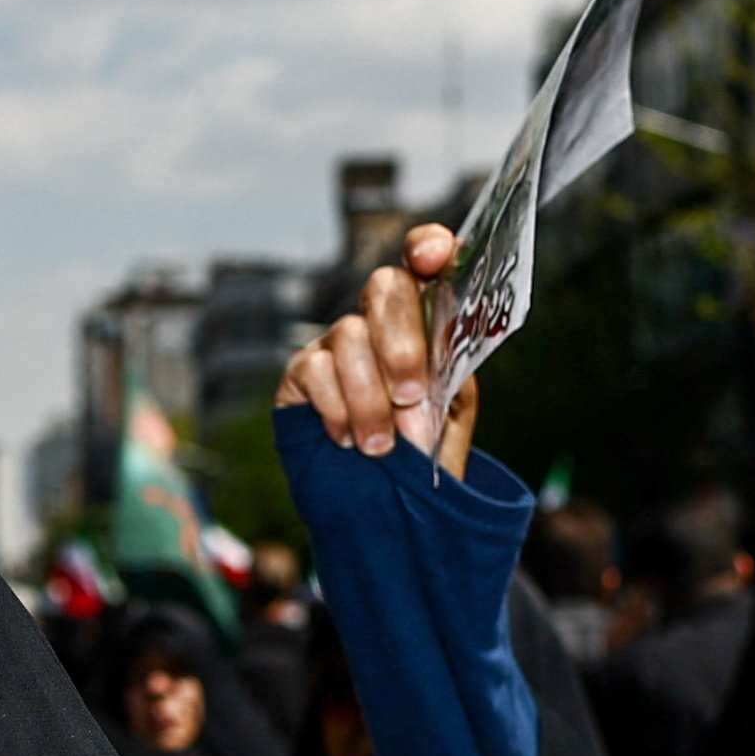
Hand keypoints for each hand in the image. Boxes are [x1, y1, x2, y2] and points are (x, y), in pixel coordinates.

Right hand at [272, 233, 477, 477]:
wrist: (391, 509)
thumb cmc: (426, 455)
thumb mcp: (452, 413)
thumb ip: (449, 374)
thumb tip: (430, 361)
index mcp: (426, 320)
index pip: (427, 263)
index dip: (429, 246)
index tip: (433, 257)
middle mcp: (380, 321)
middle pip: (386, 286)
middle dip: (401, 343)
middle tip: (410, 395)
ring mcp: (338, 344)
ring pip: (350, 336)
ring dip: (370, 399)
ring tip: (381, 446)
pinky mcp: (302, 374)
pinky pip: (316, 371)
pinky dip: (337, 409)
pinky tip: (347, 440)